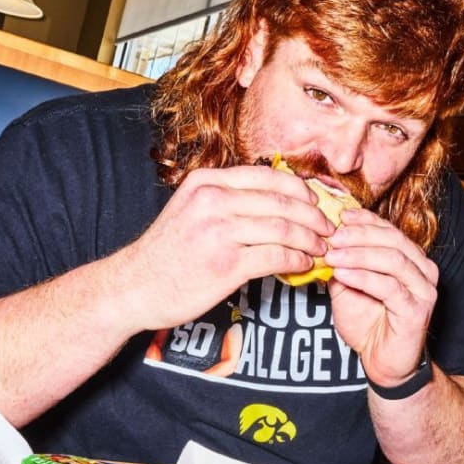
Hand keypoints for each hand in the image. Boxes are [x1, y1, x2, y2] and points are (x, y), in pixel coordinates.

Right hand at [119, 165, 334, 330]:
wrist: (135, 287)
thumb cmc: (167, 252)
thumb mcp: (190, 209)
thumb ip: (227, 199)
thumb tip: (275, 199)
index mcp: (207, 183)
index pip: (268, 176)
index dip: (300, 189)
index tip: (315, 203)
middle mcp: (213, 201)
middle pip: (281, 200)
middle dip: (313, 215)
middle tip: (328, 228)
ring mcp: (220, 232)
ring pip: (284, 228)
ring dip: (310, 239)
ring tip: (321, 248)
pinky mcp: (226, 264)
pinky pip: (277, 257)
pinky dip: (297, 260)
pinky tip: (304, 265)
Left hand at [324, 208, 438, 385]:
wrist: (382, 362)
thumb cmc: (369, 324)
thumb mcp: (348, 287)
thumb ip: (342, 263)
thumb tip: (324, 240)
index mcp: (410, 259)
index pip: (388, 230)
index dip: (364, 220)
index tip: (339, 216)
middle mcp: (422, 270)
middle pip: (392, 240)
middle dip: (358, 235)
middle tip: (331, 236)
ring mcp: (423, 290)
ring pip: (392, 260)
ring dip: (359, 254)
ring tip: (332, 255)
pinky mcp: (417, 310)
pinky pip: (389, 287)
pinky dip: (364, 277)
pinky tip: (342, 273)